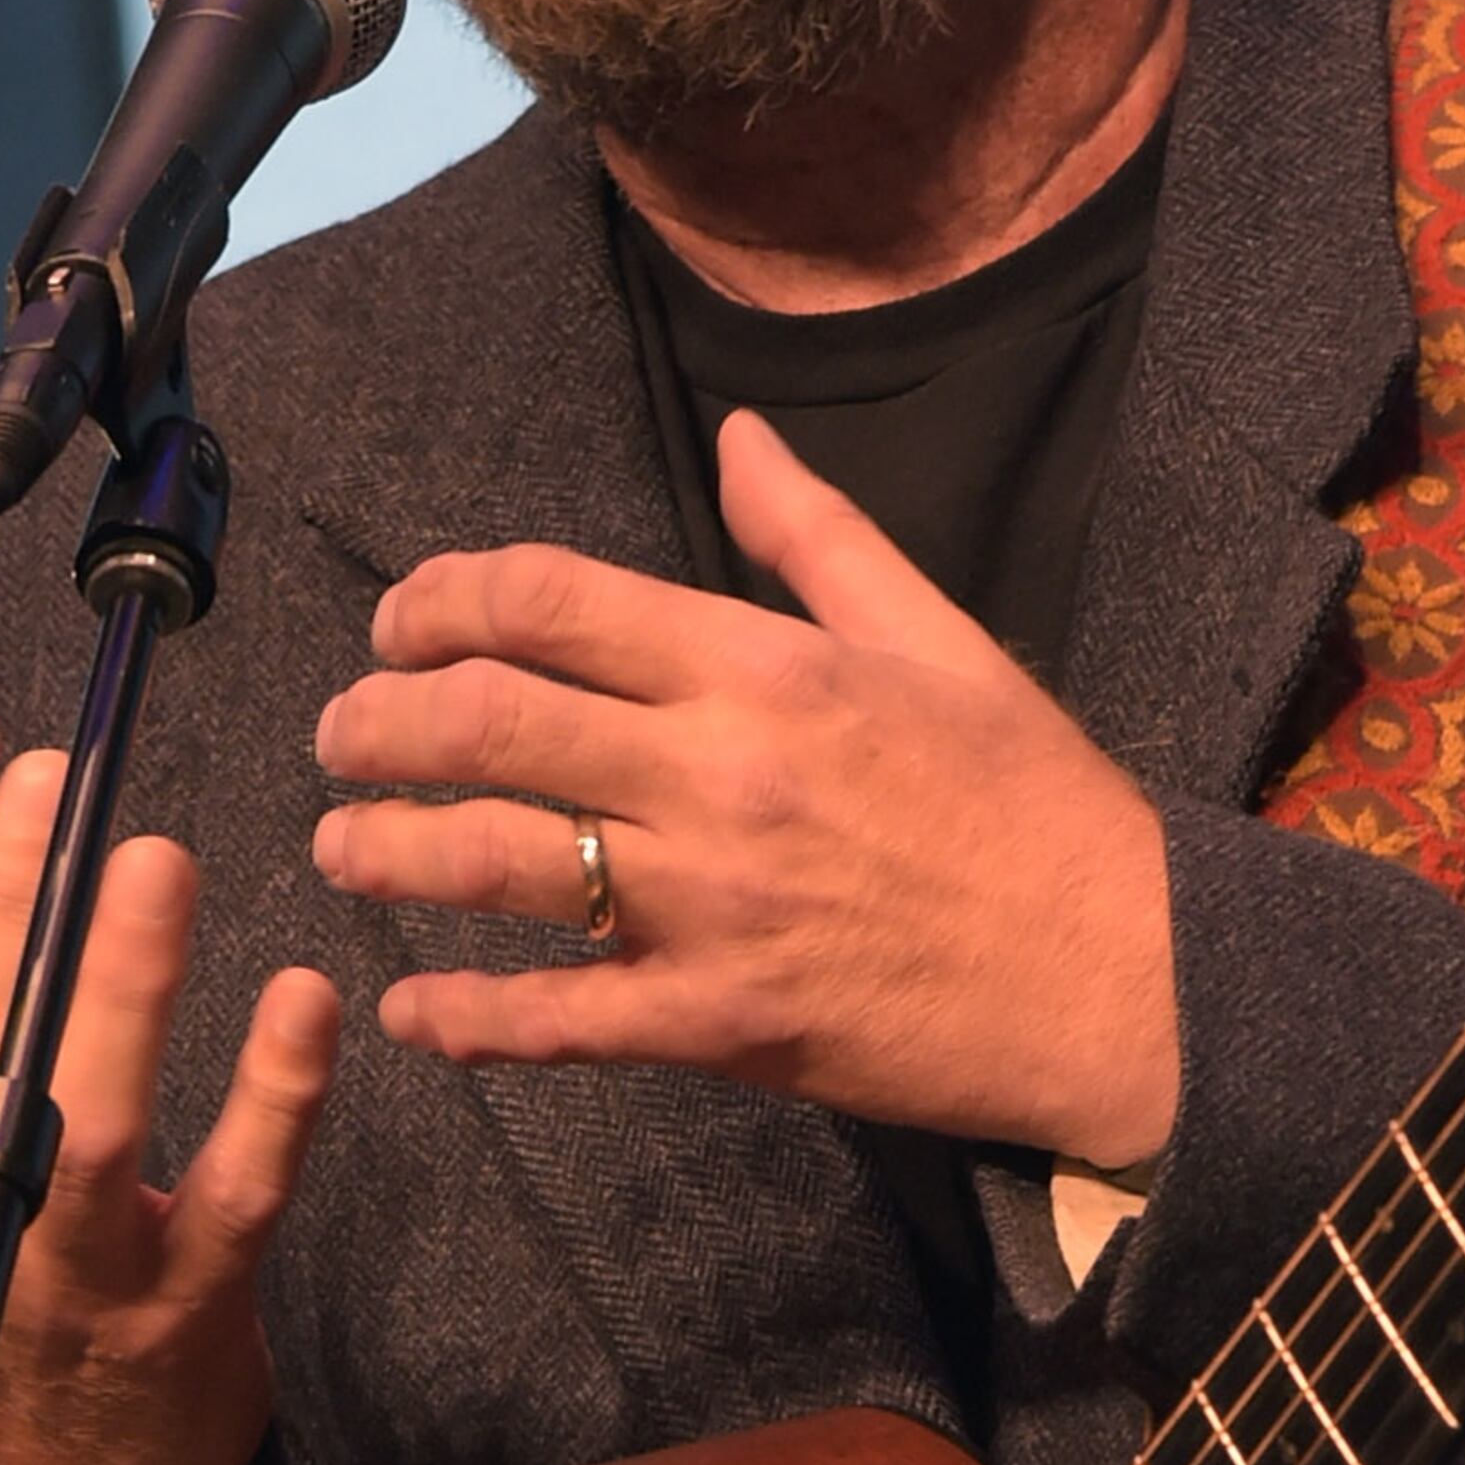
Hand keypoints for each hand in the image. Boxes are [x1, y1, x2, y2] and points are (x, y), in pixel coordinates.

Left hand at [309, 412, 1179, 1161]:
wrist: (1122, 977)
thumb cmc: (1037, 806)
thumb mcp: (938, 640)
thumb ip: (818, 539)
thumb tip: (738, 438)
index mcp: (762, 669)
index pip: (547, 602)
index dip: (438, 602)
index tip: (399, 625)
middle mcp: (715, 778)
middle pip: (486, 725)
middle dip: (377, 723)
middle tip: (342, 737)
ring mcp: (710, 909)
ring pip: (490, 866)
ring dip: (385, 852)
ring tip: (344, 847)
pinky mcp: (720, 1026)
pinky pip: (557, 1021)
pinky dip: (465, 1019)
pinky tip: (413, 1011)